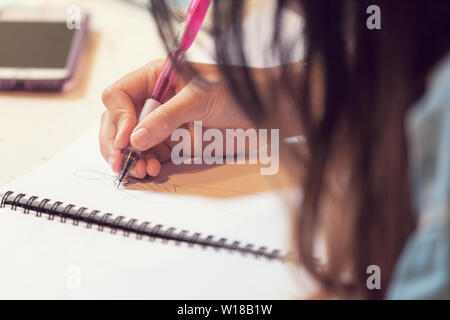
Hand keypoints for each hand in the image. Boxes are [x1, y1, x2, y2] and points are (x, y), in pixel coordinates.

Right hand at [100, 60, 251, 177]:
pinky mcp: (174, 142)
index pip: (119, 95)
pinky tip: (150, 171)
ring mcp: (163, 123)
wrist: (263, 112)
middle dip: (116, 142)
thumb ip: (165, 118)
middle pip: (119, 121)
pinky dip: (146, 164)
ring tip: (139, 170)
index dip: (118, 117)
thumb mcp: (198, 99)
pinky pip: (150, 155)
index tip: (127, 139)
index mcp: (156, 78)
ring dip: (131, 158)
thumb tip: (134, 140)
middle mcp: (154, 100)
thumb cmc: (236, 93)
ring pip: (131, 142)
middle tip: (120, 162)